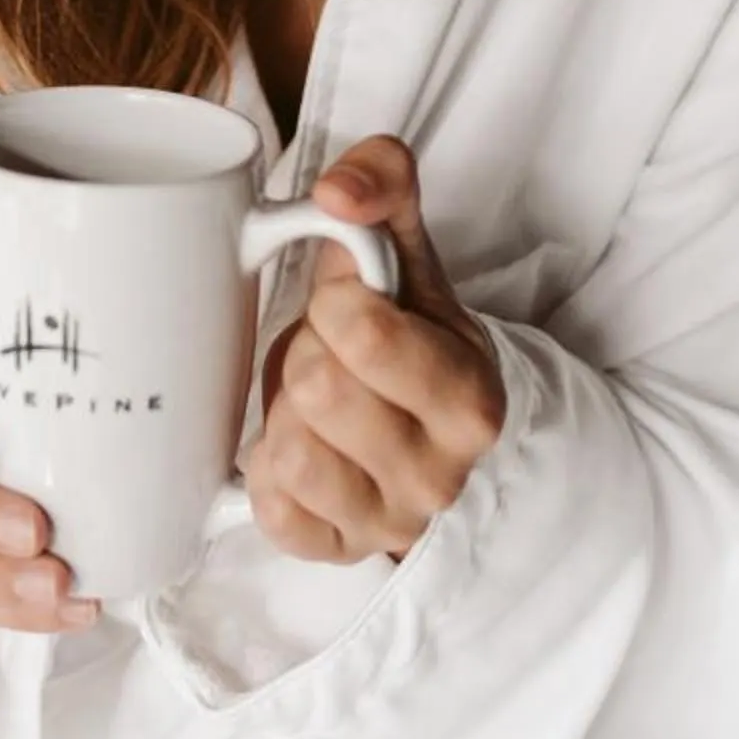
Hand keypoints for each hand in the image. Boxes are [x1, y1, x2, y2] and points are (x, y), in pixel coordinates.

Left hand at [246, 135, 505, 565]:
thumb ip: (383, 184)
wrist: (427, 424)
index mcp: (470, 397)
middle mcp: (439, 475)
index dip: (335, 303)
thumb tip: (338, 190)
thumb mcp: (407, 251)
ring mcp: (388, 524)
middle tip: (330, 358)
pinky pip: (270, 509)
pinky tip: (302, 449)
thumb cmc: (408, 330)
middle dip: (308, 358)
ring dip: (284, 415)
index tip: (351, 309)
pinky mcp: (337, 553)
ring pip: (289, 454)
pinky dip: (269, 472)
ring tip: (315, 405)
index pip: (360, 330)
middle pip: (316, 390)